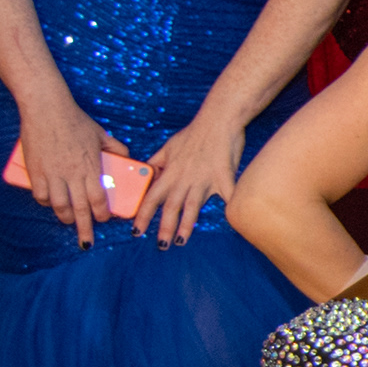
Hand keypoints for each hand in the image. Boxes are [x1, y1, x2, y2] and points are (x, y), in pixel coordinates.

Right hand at [17, 96, 121, 240]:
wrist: (46, 108)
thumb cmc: (75, 120)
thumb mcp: (101, 134)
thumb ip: (116, 148)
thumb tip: (127, 159)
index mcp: (91, 166)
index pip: (99, 198)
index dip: (102, 213)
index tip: (104, 219)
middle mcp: (72, 174)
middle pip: (79, 209)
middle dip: (85, 228)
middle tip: (87, 242)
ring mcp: (53, 173)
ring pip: (59, 205)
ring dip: (65, 217)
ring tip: (68, 221)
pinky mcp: (36, 170)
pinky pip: (41, 194)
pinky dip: (46, 202)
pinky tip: (50, 203)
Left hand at [137, 108, 246, 248]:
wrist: (218, 120)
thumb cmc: (194, 133)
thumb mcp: (169, 146)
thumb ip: (157, 162)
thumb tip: (145, 173)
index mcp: (170, 172)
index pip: (151, 197)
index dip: (142, 215)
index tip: (136, 231)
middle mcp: (184, 179)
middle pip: (170, 207)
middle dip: (163, 228)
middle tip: (160, 245)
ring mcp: (204, 180)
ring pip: (192, 206)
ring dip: (186, 226)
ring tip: (180, 241)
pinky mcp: (224, 177)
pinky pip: (228, 195)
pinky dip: (230, 207)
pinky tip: (231, 221)